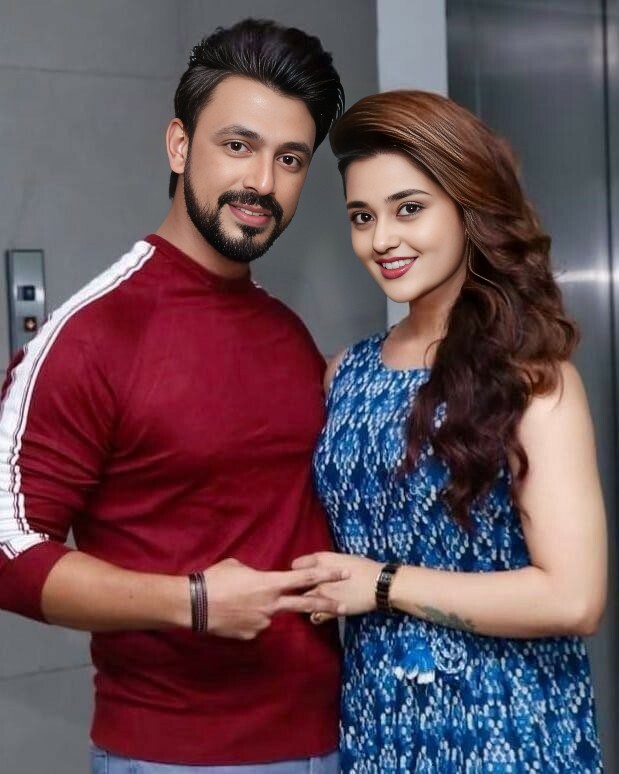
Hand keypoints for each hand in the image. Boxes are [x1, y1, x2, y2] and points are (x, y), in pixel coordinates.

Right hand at [204, 558, 348, 639]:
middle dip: (327, 604)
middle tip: (345, 605)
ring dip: (260, 608)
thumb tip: (260, 580)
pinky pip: (255, 624)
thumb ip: (256, 574)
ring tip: (235, 602)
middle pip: (306, 605)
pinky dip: (247, 618)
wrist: (194, 604)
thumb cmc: (215, 579)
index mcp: (270, 583)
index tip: (342, 574)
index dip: (326, 575)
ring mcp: (263, 622)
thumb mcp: (238, 566)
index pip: (305, 579)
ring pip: (270, 613)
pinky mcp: (252, 635)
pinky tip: (231, 613)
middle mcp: (271, 605)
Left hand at [292, 552, 380, 623]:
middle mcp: (318, 576)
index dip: (297, 571)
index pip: (296, 565)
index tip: (300, 575)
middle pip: (295, 584)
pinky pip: (314, 616)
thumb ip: (326, 563)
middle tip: (296, 591)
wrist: (379, 583)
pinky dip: (314, 616)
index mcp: (321, 560)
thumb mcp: (342, 558)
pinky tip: (317, 614)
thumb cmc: (364, 568)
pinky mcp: (330, 610)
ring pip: (301, 601)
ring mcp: (323, 594)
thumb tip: (318, 566)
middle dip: (294, 588)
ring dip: (302, 603)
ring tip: (304, 604)